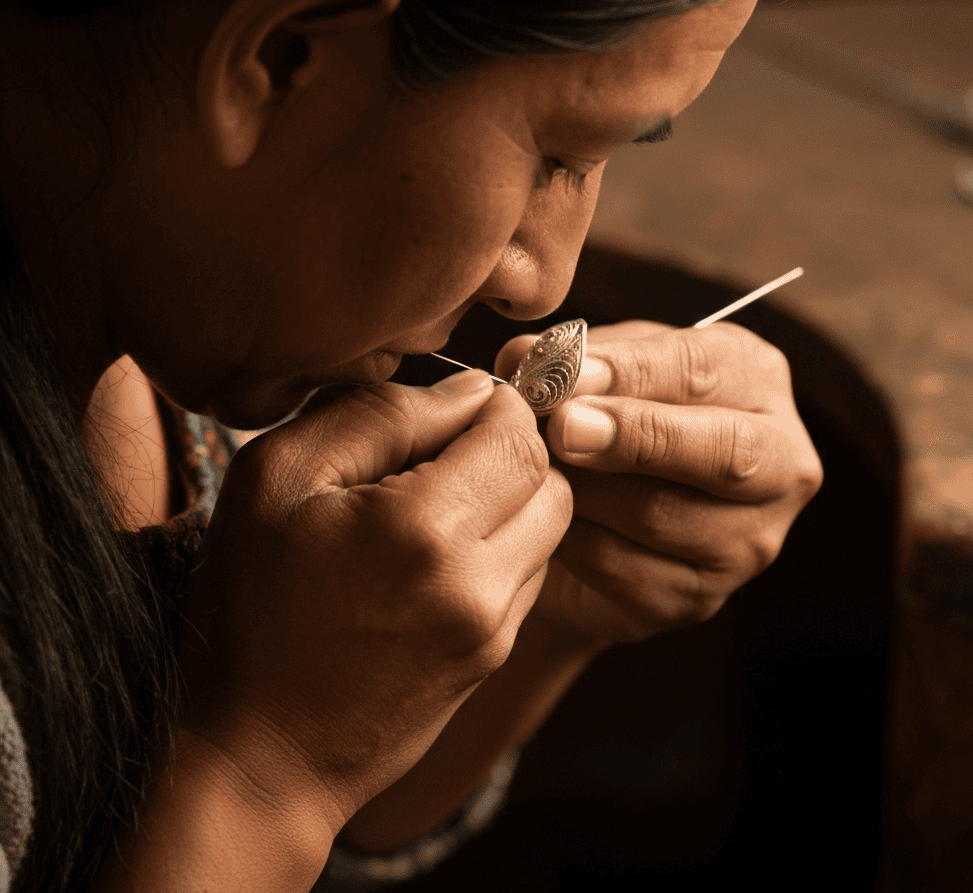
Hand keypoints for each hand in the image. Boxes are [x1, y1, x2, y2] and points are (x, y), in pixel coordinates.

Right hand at [176, 374, 571, 830]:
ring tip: (437, 509)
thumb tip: (466, 391)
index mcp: (422, 527)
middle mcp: (477, 583)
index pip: (518, 433)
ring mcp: (493, 629)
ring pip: (549, 529)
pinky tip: (438, 559)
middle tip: (443, 456)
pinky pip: (529, 577)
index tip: (453, 410)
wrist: (258, 753)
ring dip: (510, 502)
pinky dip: (501, 550)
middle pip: (550, 480)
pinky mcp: (493, 658)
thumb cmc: (250, 608)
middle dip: (510, 452)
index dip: (495, 406)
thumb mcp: (279, 479)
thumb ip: (379, 416)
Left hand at [495, 320, 821, 643]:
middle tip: (563, 427)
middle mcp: (779, 464)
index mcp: (757, 381)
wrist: (601, 513)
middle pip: (724, 452)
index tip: (570, 373)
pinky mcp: (698, 598)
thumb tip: (525, 356)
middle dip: (635, 436)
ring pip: (662, 515)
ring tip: (534, 469)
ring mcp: (747, 541)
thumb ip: (570, 362)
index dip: (632, 370)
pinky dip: (571, 539)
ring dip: (585, 489)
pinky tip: (543, 516)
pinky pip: (622, 567)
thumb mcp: (601, 371)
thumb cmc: (608, 420)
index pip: (704, 369)